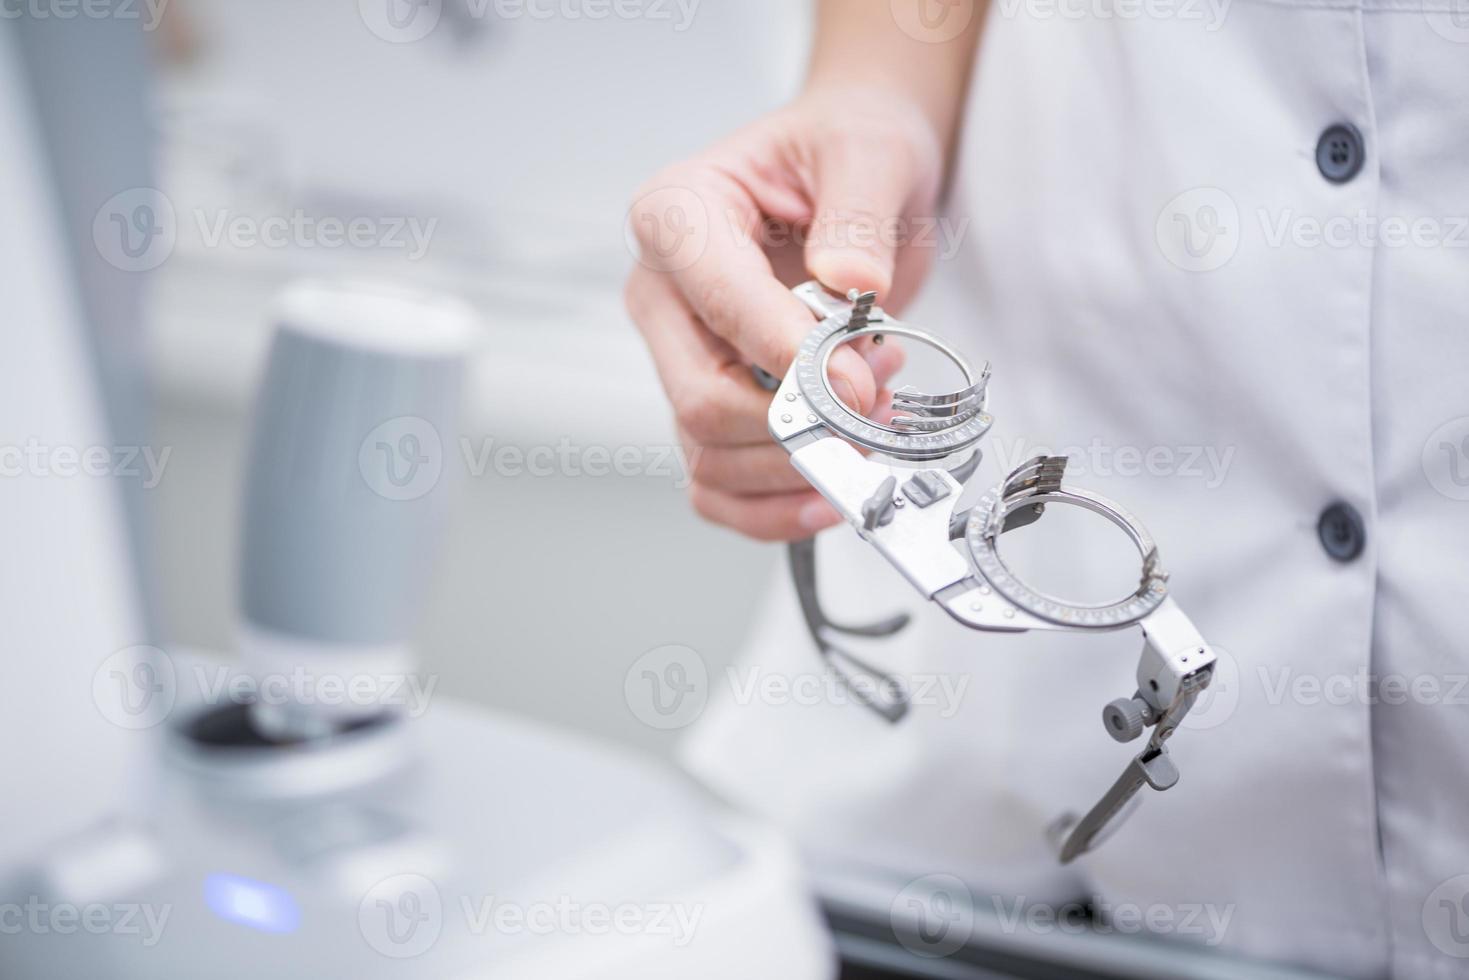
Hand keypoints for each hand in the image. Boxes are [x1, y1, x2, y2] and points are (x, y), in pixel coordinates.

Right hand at [625, 86, 946, 540]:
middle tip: (872, 417)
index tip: (859, 381)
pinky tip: (831, 492)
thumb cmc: (846, 150)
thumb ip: (858, 216)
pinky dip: (773, 509)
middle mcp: (664, 295)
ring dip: (800, 465)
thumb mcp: (869, 152)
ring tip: (870, 420)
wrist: (859, 175)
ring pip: (710, 458)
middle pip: (702, 402)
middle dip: (797, 428)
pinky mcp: (713, 404)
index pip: (717, 307)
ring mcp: (684, 357)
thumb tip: (853, 286)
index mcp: (676, 216)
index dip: (790, 358)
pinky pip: (718, 488)